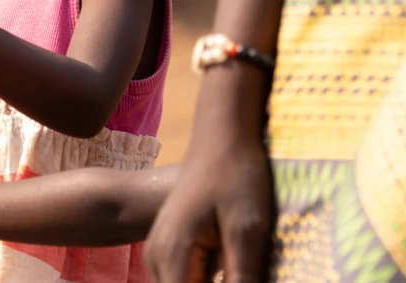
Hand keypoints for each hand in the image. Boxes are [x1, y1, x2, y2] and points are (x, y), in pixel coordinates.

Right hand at [144, 137, 272, 282]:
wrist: (221, 137)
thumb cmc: (236, 176)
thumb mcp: (247, 229)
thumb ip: (243, 277)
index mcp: (173, 253)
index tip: (244, 277)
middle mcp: (157, 258)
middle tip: (246, 271)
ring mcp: (159, 253)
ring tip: (240, 267)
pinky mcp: (170, 249)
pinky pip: (184, 280)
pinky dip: (205, 281)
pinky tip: (233, 269)